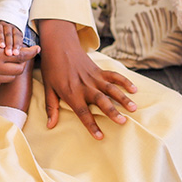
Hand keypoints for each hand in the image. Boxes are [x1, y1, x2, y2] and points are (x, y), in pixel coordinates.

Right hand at [0, 26, 38, 86]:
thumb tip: (13, 46)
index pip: (21, 55)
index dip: (31, 52)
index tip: (37, 49)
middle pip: (18, 69)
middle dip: (21, 62)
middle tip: (21, 55)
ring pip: (9, 78)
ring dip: (12, 70)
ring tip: (8, 62)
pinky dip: (1, 76)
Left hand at [36, 19, 136, 139]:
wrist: (59, 45)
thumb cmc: (52, 68)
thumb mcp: (48, 88)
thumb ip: (51, 107)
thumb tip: (50, 126)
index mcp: (72, 92)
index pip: (82, 112)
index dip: (91, 125)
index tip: (100, 136)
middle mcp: (85, 86)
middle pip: (101, 100)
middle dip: (112, 112)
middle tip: (123, 121)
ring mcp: (93, 77)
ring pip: (111, 88)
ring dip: (123, 98)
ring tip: (133, 108)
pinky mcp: (99, 70)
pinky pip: (114, 75)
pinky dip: (124, 81)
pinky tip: (134, 89)